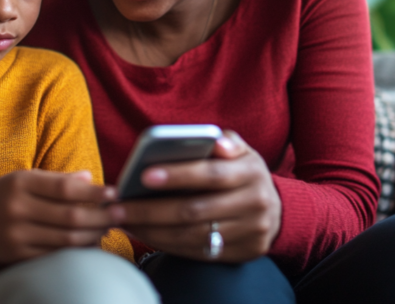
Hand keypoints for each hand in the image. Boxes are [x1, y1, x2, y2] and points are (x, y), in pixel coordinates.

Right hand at [0, 169, 116, 264]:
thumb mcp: (22, 179)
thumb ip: (55, 180)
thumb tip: (90, 178)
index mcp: (20, 183)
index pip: (66, 188)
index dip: (94, 192)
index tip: (115, 192)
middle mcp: (17, 209)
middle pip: (70, 216)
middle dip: (101, 216)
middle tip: (121, 213)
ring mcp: (15, 235)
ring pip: (65, 239)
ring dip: (92, 235)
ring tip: (108, 228)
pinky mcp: (14, 255)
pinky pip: (52, 255)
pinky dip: (75, 250)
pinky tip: (88, 243)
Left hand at [109, 131, 280, 261]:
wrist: (276, 210)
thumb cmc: (243, 173)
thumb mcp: (242, 151)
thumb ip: (226, 141)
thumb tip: (215, 142)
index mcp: (251, 173)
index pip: (211, 174)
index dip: (178, 175)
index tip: (144, 176)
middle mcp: (253, 204)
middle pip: (195, 210)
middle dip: (151, 210)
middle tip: (118, 206)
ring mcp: (249, 232)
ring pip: (192, 236)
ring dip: (152, 230)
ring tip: (123, 220)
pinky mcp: (241, 253)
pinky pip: (197, 252)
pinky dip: (167, 244)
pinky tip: (144, 234)